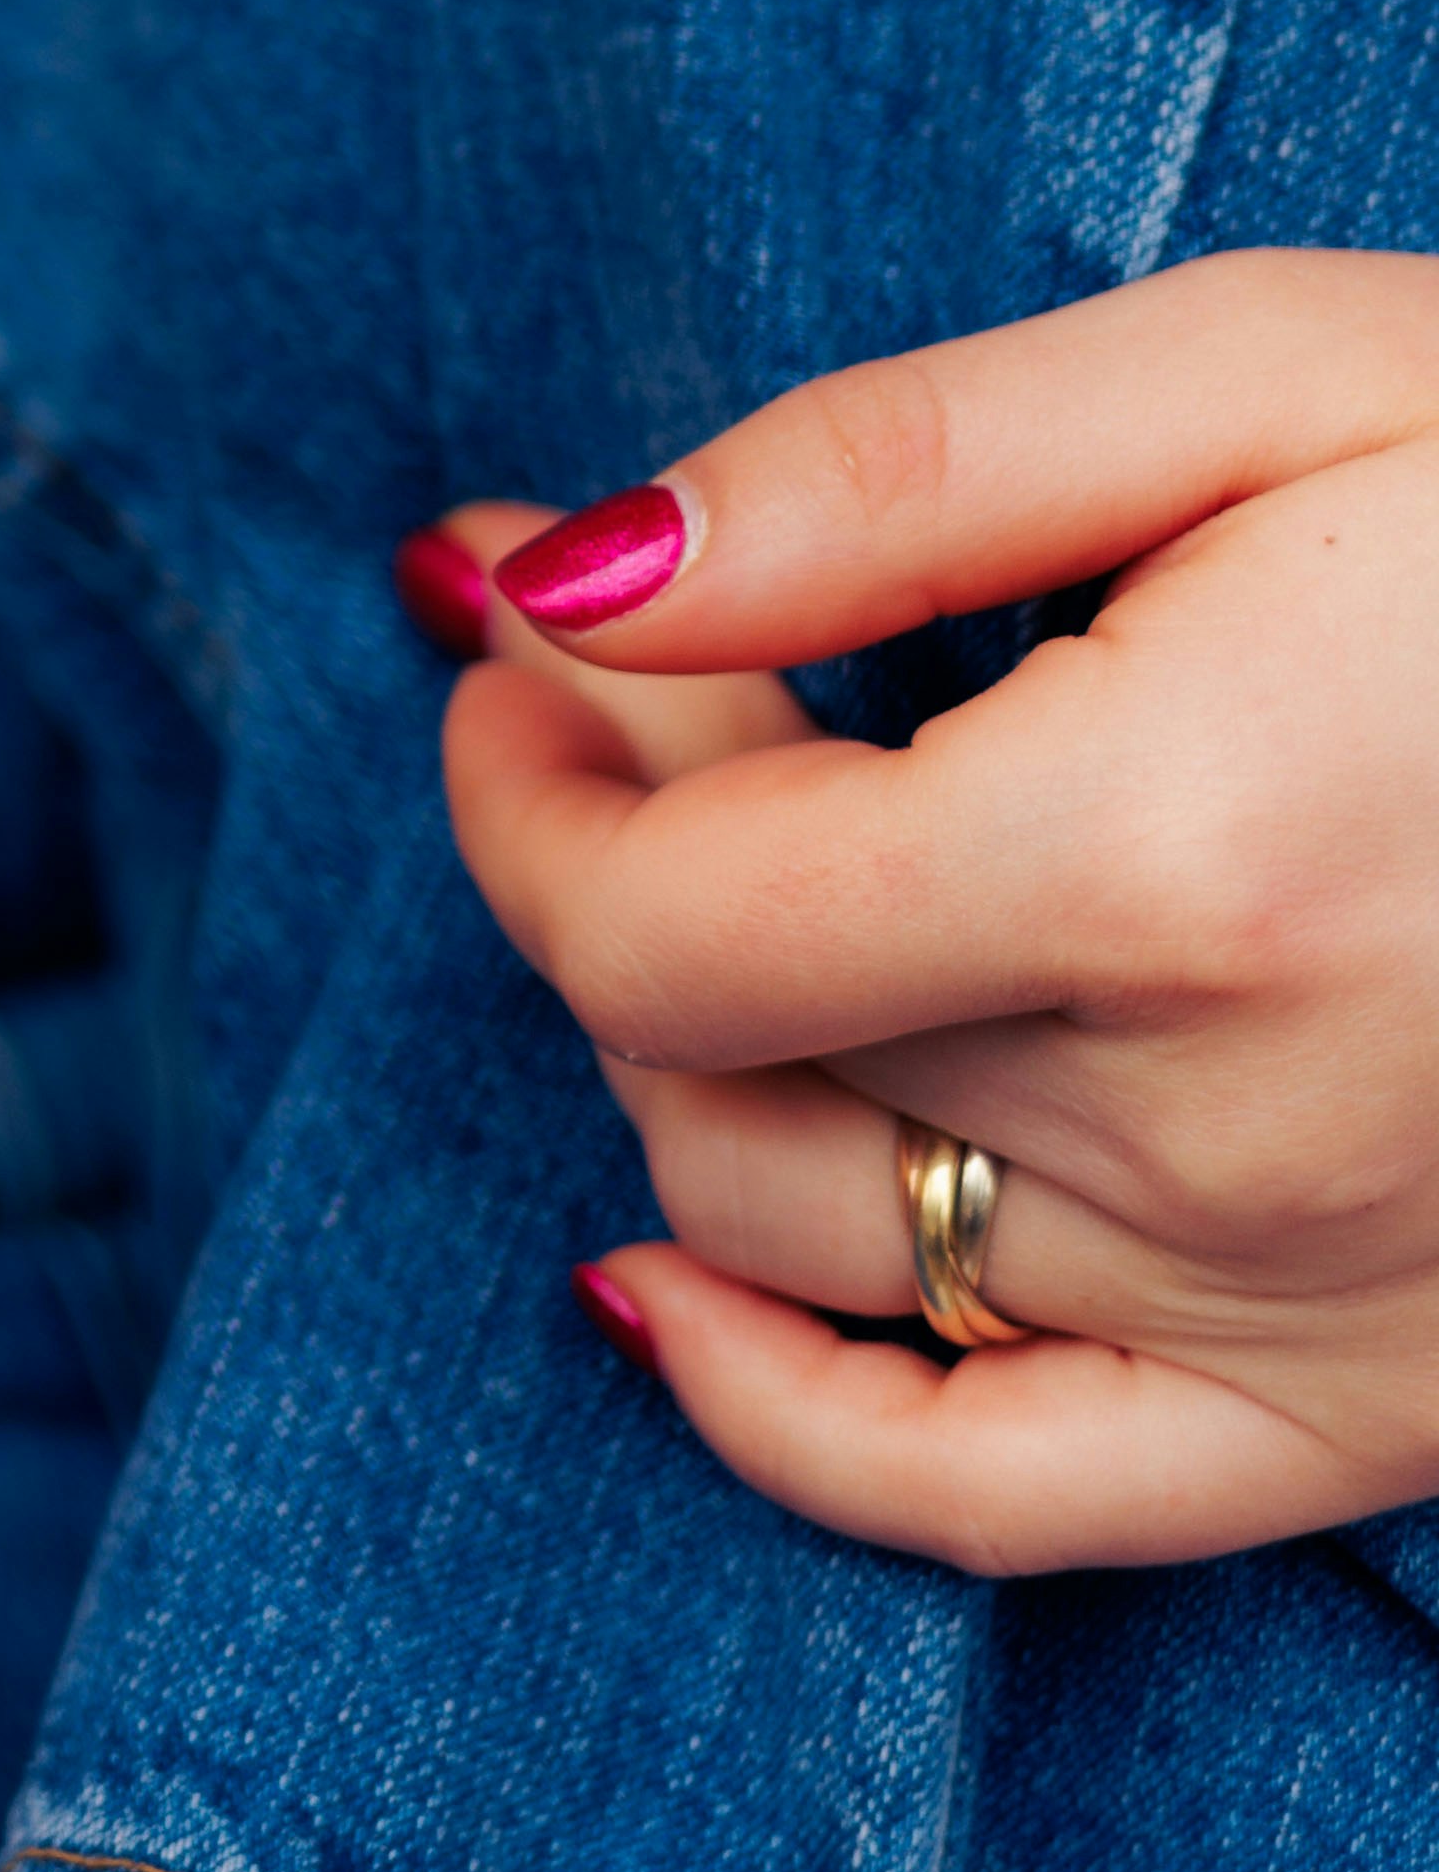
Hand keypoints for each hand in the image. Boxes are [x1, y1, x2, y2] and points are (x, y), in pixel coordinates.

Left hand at [414, 254, 1438, 1564]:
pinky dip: (779, 1417)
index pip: (654, 917)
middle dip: (598, 833)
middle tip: (618, 668)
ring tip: (716, 855)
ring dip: (675, 1046)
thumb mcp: (1259, 373)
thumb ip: (880, 481)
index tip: (519, 612)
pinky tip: (651, 1283)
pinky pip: (998, 1498)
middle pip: (707, 1046)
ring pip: (799, 1233)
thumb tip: (549, 576)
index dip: (527, 771)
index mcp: (1169, 857)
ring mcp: (1302, 1302)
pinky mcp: (1376, 1408)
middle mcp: (1219, 1126)